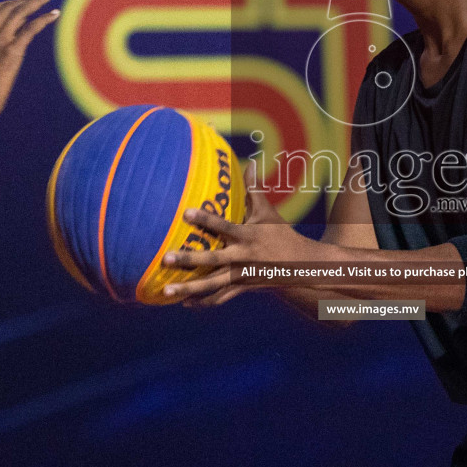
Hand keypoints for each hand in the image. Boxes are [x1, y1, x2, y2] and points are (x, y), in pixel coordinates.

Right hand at [0, 0, 59, 120]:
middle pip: (9, 8)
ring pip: (21, 13)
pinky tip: (55, 14)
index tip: (20, 3)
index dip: (8, 4)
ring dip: (37, 2)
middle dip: (25, 0)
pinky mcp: (13, 52)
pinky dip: (45, 18)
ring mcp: (0, 41)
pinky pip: (31, 28)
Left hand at [160, 161, 316, 305]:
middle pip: (212, 260)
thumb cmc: (281, 234)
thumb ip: (254, 189)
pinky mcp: (242, 288)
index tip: (185, 213)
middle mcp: (243, 257)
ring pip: (212, 285)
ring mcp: (242, 275)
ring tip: (166, 291)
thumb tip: (249, 163)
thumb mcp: (268, 212)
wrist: (301, 265)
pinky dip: (202, 302)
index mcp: (248, 236)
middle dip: (188, 260)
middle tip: (165, 259)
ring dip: (189, 289)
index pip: (224, 226)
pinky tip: (184, 303)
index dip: (205, 219)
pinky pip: (220, 298)